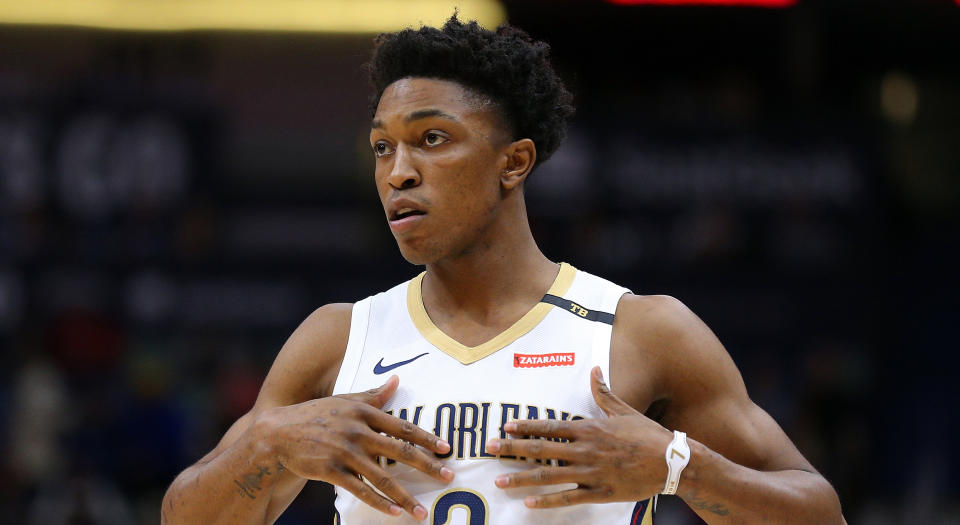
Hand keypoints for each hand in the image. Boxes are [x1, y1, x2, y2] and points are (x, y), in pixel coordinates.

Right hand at [253, 376, 452, 519]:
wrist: (278, 433)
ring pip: (383, 478)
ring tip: (423, 512)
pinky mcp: (330, 470)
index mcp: (363, 411)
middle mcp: (357, 431)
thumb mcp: (345, 399)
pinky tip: (394, 513)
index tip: (446, 449)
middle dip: (428, 466)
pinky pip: (360, 490)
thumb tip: (396, 380)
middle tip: (449, 477)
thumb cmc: (316, 414)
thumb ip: (373, 395)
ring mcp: (344, 452)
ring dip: (405, 497)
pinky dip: (378, 503)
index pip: (402, 426)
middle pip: (400, 451)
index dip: (426, 438)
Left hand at [485, 366, 671, 508]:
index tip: (505, 426)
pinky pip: (569, 498)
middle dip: (512, 449)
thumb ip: (603, 392)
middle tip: (489, 449)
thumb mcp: (623, 410)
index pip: (550, 426)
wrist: (671, 462)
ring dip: (521, 478)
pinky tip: (529, 504)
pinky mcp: (599, 492)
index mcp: (589, 429)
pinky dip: (547, 502)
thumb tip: (595, 369)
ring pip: (549, 476)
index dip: (526, 426)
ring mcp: (591, 472)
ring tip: (500, 481)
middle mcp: (585, 450)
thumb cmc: (646, 434)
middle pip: (541, 450)